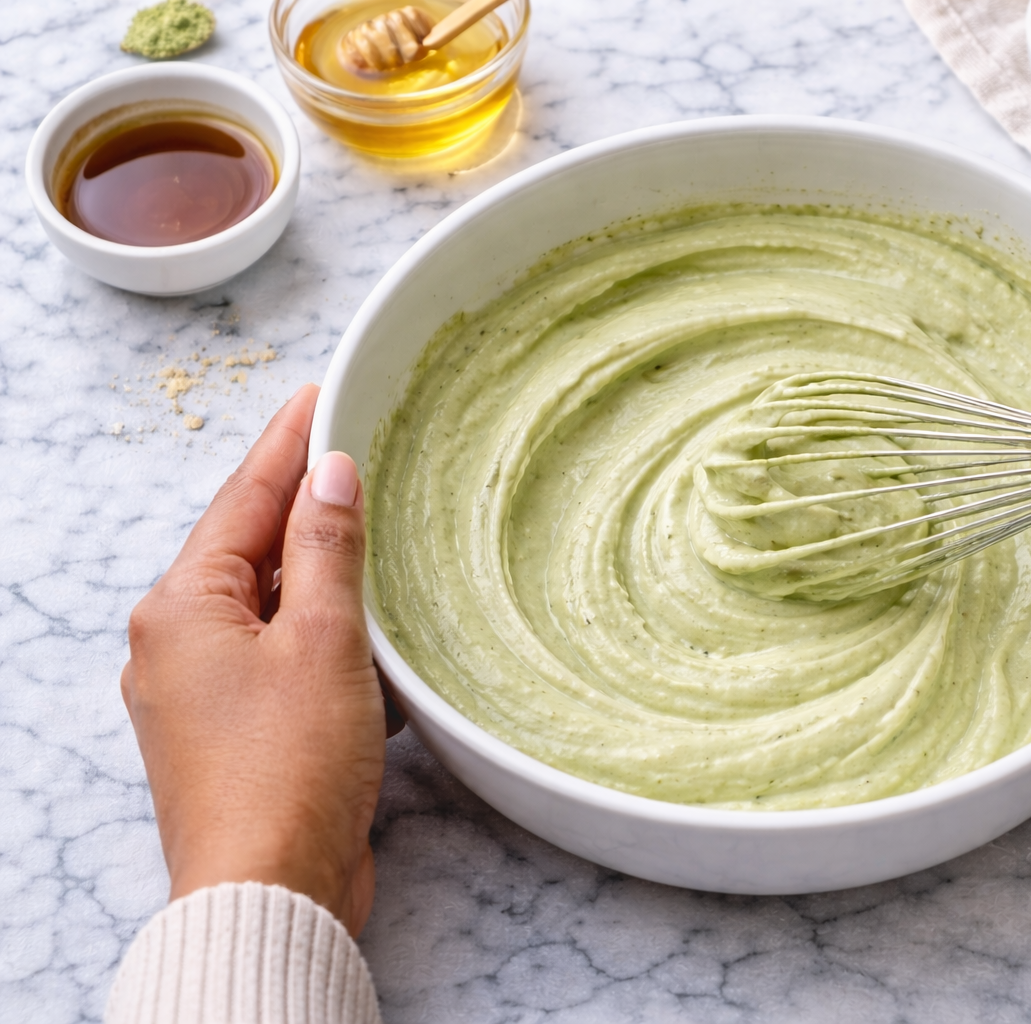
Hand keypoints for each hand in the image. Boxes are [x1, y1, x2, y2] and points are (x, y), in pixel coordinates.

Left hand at [120, 385, 384, 934]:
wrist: (271, 892)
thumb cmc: (288, 769)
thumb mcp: (321, 641)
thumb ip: (326, 549)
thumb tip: (329, 473)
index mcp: (181, 608)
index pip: (244, 499)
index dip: (287, 442)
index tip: (318, 392)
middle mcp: (178, 644)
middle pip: (251, 549)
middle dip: (303, 503)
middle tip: (353, 446)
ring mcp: (204, 693)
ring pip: (271, 606)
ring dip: (322, 573)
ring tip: (372, 528)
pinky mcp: (240, 734)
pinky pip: (284, 658)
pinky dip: (326, 635)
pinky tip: (371, 628)